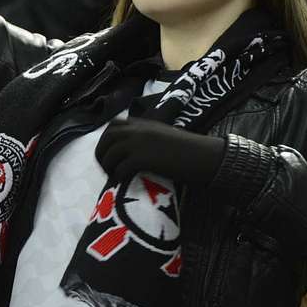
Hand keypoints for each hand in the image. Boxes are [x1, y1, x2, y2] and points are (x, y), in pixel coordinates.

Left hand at [95, 117, 223, 183]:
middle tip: (107, 168)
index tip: (110, 152)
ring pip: (109, 153)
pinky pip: (120, 168)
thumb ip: (149, 138)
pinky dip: (118, 177)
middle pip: (107, 138)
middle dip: (102, 153)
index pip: (114, 124)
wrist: (204, 156)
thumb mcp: (165, 136)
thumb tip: (135, 152)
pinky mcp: (142, 158)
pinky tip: (124, 183)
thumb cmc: (190, 150)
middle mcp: (139, 130)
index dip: (107, 139)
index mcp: (144, 123)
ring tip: (114, 177)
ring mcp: (139, 143)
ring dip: (108, 166)